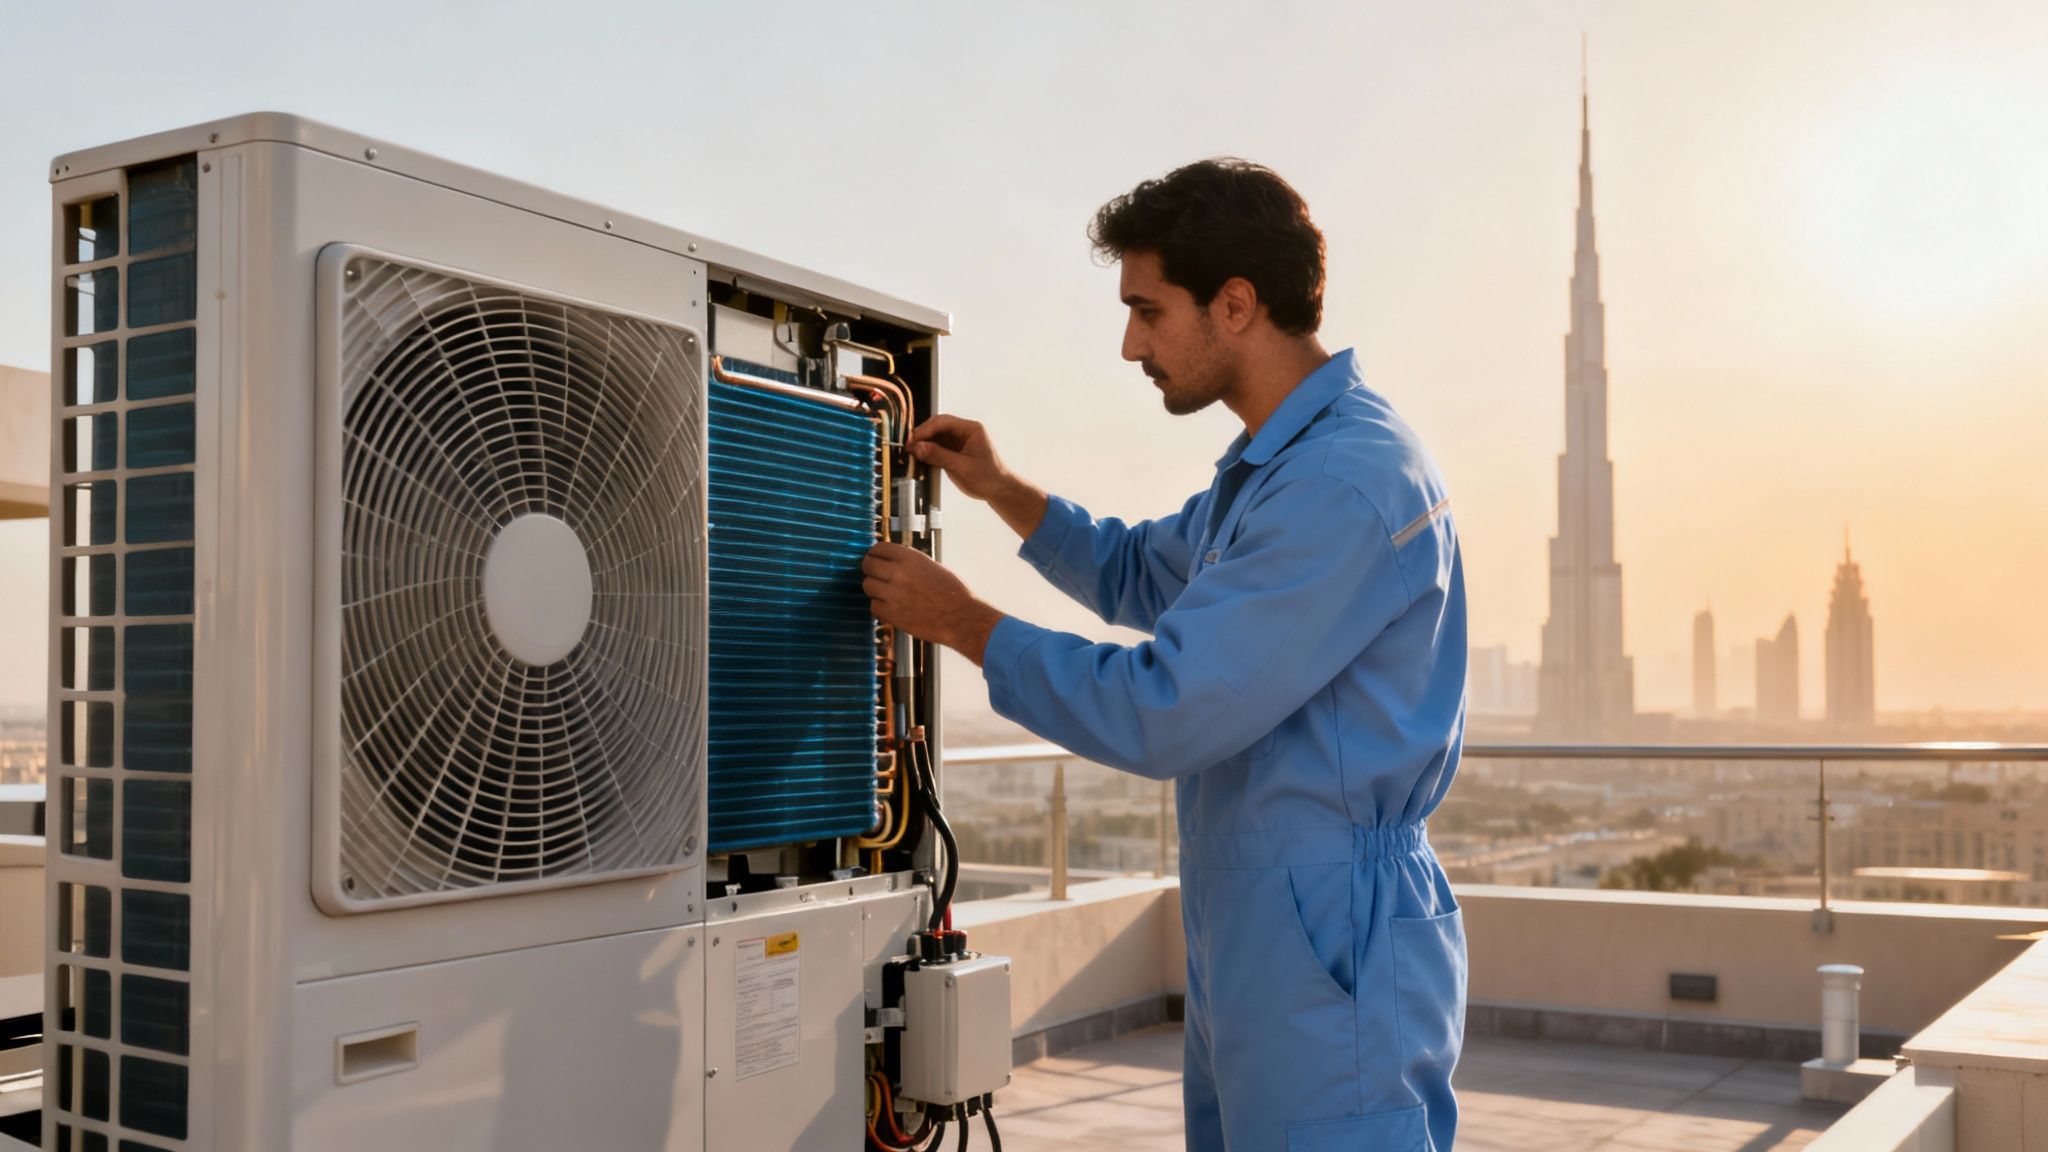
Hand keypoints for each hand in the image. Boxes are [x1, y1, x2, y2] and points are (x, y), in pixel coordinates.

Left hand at [862, 542, 1003, 665]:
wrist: (960, 618)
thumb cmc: (952, 593)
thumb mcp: (931, 566)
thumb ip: (909, 563)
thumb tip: (891, 562)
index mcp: (910, 558)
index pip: (878, 548)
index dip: (875, 553)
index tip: (874, 558)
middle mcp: (899, 573)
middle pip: (867, 565)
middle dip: (870, 569)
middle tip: (875, 575)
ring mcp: (893, 593)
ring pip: (867, 586)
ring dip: (874, 589)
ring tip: (886, 594)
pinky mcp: (892, 613)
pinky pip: (873, 606)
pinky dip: (880, 608)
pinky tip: (891, 608)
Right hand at [910, 414, 1047, 539]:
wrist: (998, 491)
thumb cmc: (987, 477)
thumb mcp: (962, 467)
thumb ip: (939, 455)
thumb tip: (918, 447)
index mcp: (971, 429)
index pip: (943, 422)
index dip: (925, 429)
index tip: (913, 440)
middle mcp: (964, 432)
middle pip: (937, 427)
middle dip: (922, 436)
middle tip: (908, 447)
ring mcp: (958, 442)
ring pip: (935, 437)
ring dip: (923, 444)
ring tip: (911, 453)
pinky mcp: (953, 452)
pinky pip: (937, 448)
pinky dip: (927, 452)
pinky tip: (919, 458)